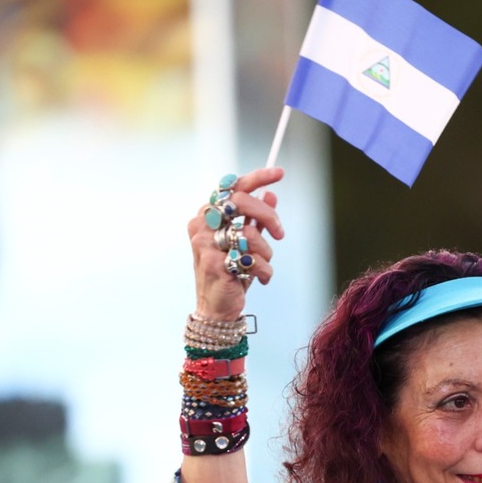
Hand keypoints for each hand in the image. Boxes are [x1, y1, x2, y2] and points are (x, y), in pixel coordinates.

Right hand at [188, 166, 284, 321]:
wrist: (217, 308)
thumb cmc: (230, 273)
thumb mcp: (245, 243)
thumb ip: (255, 219)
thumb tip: (271, 195)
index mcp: (207, 215)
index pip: (232, 187)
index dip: (257, 176)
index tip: (279, 174)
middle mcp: (201, 225)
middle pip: (241, 201)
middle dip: (268, 216)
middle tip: (279, 234)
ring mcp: (206, 244)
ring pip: (249, 233)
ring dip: (266, 252)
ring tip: (263, 265)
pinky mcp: (215, 264)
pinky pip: (252, 259)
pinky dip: (264, 270)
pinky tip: (261, 279)